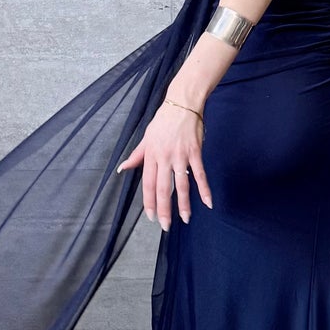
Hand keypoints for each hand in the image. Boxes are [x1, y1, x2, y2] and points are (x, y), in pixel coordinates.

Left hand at [116, 97, 212, 229]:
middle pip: (163, 188)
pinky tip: (207, 203)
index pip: (148, 184)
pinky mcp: (195, 152)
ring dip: (183, 204)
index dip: (149, 202)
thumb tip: (121, 168)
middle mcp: (164, 157)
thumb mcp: (146, 137)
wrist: (182, 103)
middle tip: (166, 226)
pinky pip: (200, 174)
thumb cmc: (163, 120)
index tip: (151, 216)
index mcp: (151, 155)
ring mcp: (181, 155)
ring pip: (181, 185)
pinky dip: (204, 189)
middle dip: (164, 209)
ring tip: (185, 219)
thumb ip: (136, 155)